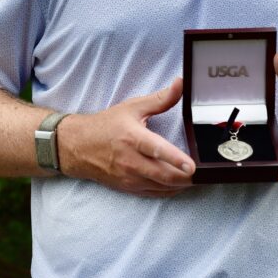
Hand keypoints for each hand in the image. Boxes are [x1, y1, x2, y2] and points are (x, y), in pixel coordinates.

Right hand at [57, 78, 195, 196]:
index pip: (157, 150)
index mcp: (132, 138)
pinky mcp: (127, 187)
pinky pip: (153, 193)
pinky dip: (168, 191)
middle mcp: (130, 160)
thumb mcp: (132, 107)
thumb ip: (160, 99)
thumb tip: (180, 84)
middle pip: (163, 175)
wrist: (77, 146)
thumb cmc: (106, 125)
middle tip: (200, 173)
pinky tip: (177, 184)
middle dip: (185, 177)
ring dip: (179, 185)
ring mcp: (128, 177)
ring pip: (160, 187)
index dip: (175, 159)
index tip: (192, 165)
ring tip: (192, 178)